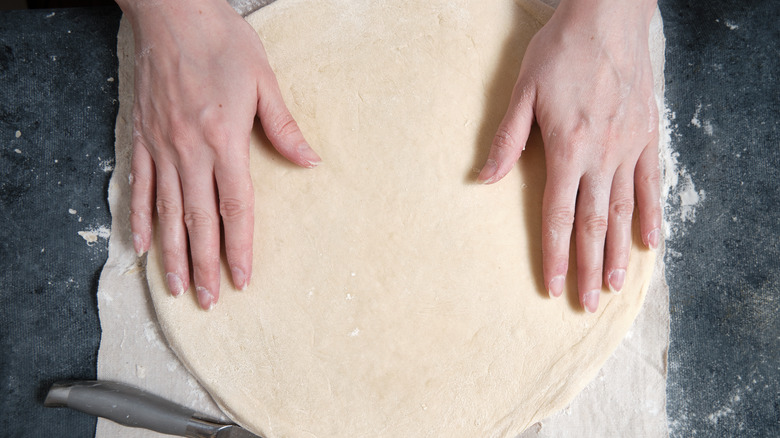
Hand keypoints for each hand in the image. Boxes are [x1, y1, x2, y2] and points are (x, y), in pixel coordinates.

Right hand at [119, 0, 320, 309]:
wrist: (172, 11)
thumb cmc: (222, 42)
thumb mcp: (264, 80)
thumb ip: (284, 127)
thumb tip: (311, 162)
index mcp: (224, 139)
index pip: (234, 207)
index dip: (240, 247)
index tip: (242, 279)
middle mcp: (189, 150)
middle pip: (198, 219)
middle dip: (206, 264)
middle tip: (209, 300)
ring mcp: (161, 145)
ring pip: (165, 211)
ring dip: (173, 253)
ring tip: (178, 287)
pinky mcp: (141, 136)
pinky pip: (139, 185)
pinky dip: (139, 217)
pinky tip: (141, 245)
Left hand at [478, 0, 660, 312]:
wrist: (608, 15)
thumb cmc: (561, 50)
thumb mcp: (523, 90)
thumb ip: (507, 139)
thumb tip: (484, 178)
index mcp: (568, 148)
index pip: (557, 216)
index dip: (553, 255)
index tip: (551, 286)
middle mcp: (602, 155)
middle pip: (593, 224)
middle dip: (586, 267)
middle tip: (586, 303)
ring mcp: (630, 146)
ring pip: (624, 211)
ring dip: (617, 251)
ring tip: (613, 285)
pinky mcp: (648, 134)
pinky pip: (651, 183)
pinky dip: (651, 214)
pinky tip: (649, 241)